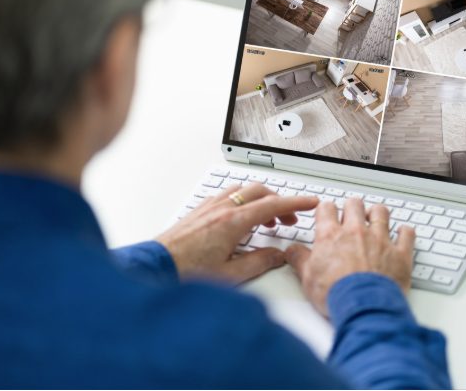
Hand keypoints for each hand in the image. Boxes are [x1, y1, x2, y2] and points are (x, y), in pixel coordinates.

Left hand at [155, 183, 317, 283]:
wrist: (154, 268)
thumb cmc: (186, 272)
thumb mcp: (229, 275)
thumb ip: (258, 263)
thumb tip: (277, 255)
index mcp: (233, 222)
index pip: (273, 206)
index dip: (296, 202)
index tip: (311, 202)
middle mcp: (221, 209)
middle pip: (260, 193)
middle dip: (280, 202)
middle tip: (290, 220)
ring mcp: (208, 207)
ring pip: (242, 191)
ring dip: (260, 201)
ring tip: (267, 222)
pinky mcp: (198, 211)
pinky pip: (226, 195)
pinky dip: (241, 201)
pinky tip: (239, 218)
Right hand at [286, 198, 414, 316]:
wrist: (364, 308)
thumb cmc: (336, 294)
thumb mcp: (308, 279)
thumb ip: (299, 260)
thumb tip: (292, 252)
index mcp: (332, 236)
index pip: (327, 208)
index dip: (326, 210)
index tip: (326, 215)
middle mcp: (356, 232)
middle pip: (354, 204)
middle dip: (351, 208)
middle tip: (350, 216)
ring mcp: (380, 241)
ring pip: (381, 213)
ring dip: (377, 214)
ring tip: (374, 219)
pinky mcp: (400, 254)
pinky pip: (407, 234)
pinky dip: (405, 232)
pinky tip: (402, 233)